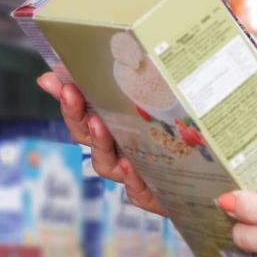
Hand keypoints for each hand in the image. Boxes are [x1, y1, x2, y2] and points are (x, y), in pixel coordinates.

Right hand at [36, 73, 166, 215]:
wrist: (205, 179)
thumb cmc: (176, 135)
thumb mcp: (155, 102)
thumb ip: (127, 83)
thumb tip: (89, 63)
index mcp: (111, 129)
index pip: (78, 112)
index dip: (64, 97)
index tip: (52, 80)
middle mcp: (115, 151)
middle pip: (84, 135)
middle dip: (75, 113)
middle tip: (71, 93)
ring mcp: (130, 174)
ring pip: (105, 163)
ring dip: (100, 143)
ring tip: (100, 124)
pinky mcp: (149, 194)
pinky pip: (136, 190)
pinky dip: (132, 179)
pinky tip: (133, 165)